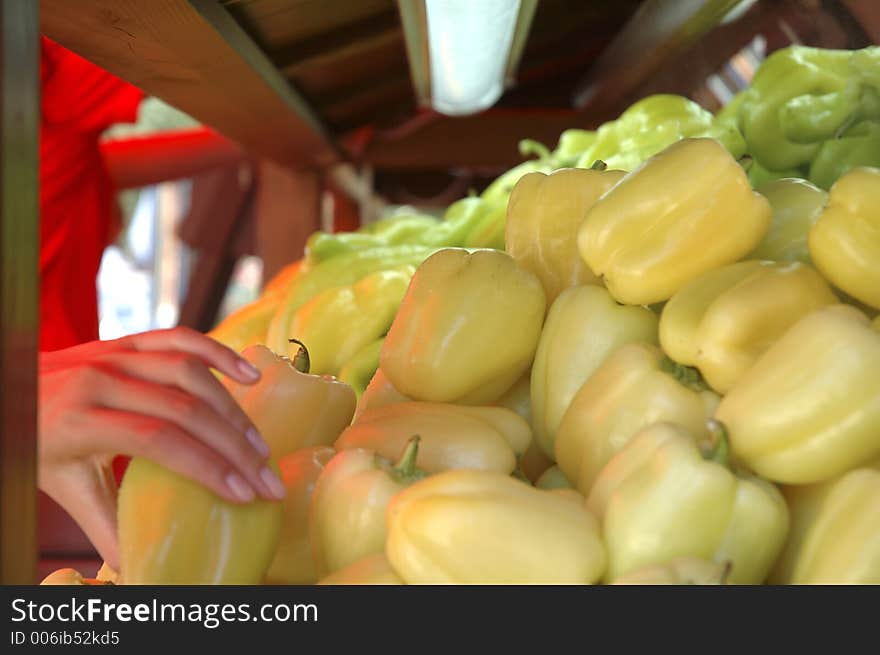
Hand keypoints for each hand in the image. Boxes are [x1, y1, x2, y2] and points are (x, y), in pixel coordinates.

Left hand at [38, 327, 286, 569]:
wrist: (4, 387)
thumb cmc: (33, 441)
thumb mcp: (61, 485)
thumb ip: (103, 524)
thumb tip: (141, 566)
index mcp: (79, 419)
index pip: (157, 440)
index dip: (206, 467)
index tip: (244, 494)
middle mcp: (101, 379)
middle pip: (184, 408)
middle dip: (235, 446)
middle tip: (268, 479)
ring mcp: (116, 354)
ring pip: (190, 373)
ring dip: (233, 410)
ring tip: (259, 445)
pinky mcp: (129, 340)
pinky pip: (182, 339)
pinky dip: (220, 354)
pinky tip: (251, 375)